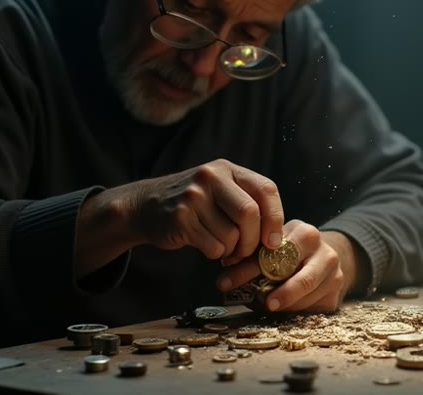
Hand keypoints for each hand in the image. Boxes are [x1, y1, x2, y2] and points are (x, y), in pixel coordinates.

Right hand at [75, 159, 284, 276]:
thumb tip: (276, 240)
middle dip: (253, 241)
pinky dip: (214, 253)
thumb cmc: (194, 205)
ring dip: (231, 250)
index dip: (275, 218)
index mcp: (228, 169)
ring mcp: (194, 196)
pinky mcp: (181, 217)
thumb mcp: (220, 191)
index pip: (266, 190)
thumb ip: (246, 203)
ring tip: (223, 248)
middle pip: (250, 214)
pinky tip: (205, 246)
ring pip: (232, 235)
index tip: (274, 242)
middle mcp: (211, 177)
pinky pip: (213, 246)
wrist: (146, 206)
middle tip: (247, 252)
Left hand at [216, 220, 356, 312]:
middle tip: (262, 303)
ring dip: (285, 305)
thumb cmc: (288, 254)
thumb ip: (252, 258)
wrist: (323, 259)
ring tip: (267, 307)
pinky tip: (282, 310)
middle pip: (301, 277)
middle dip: (277, 292)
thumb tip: (224, 273)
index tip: (225, 283)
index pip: (275, 253)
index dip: (247, 269)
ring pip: (308, 295)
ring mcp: (334, 274)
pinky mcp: (336, 295)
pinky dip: (295, 311)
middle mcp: (324, 251)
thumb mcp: (272, 248)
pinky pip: (313, 308)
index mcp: (305, 234)